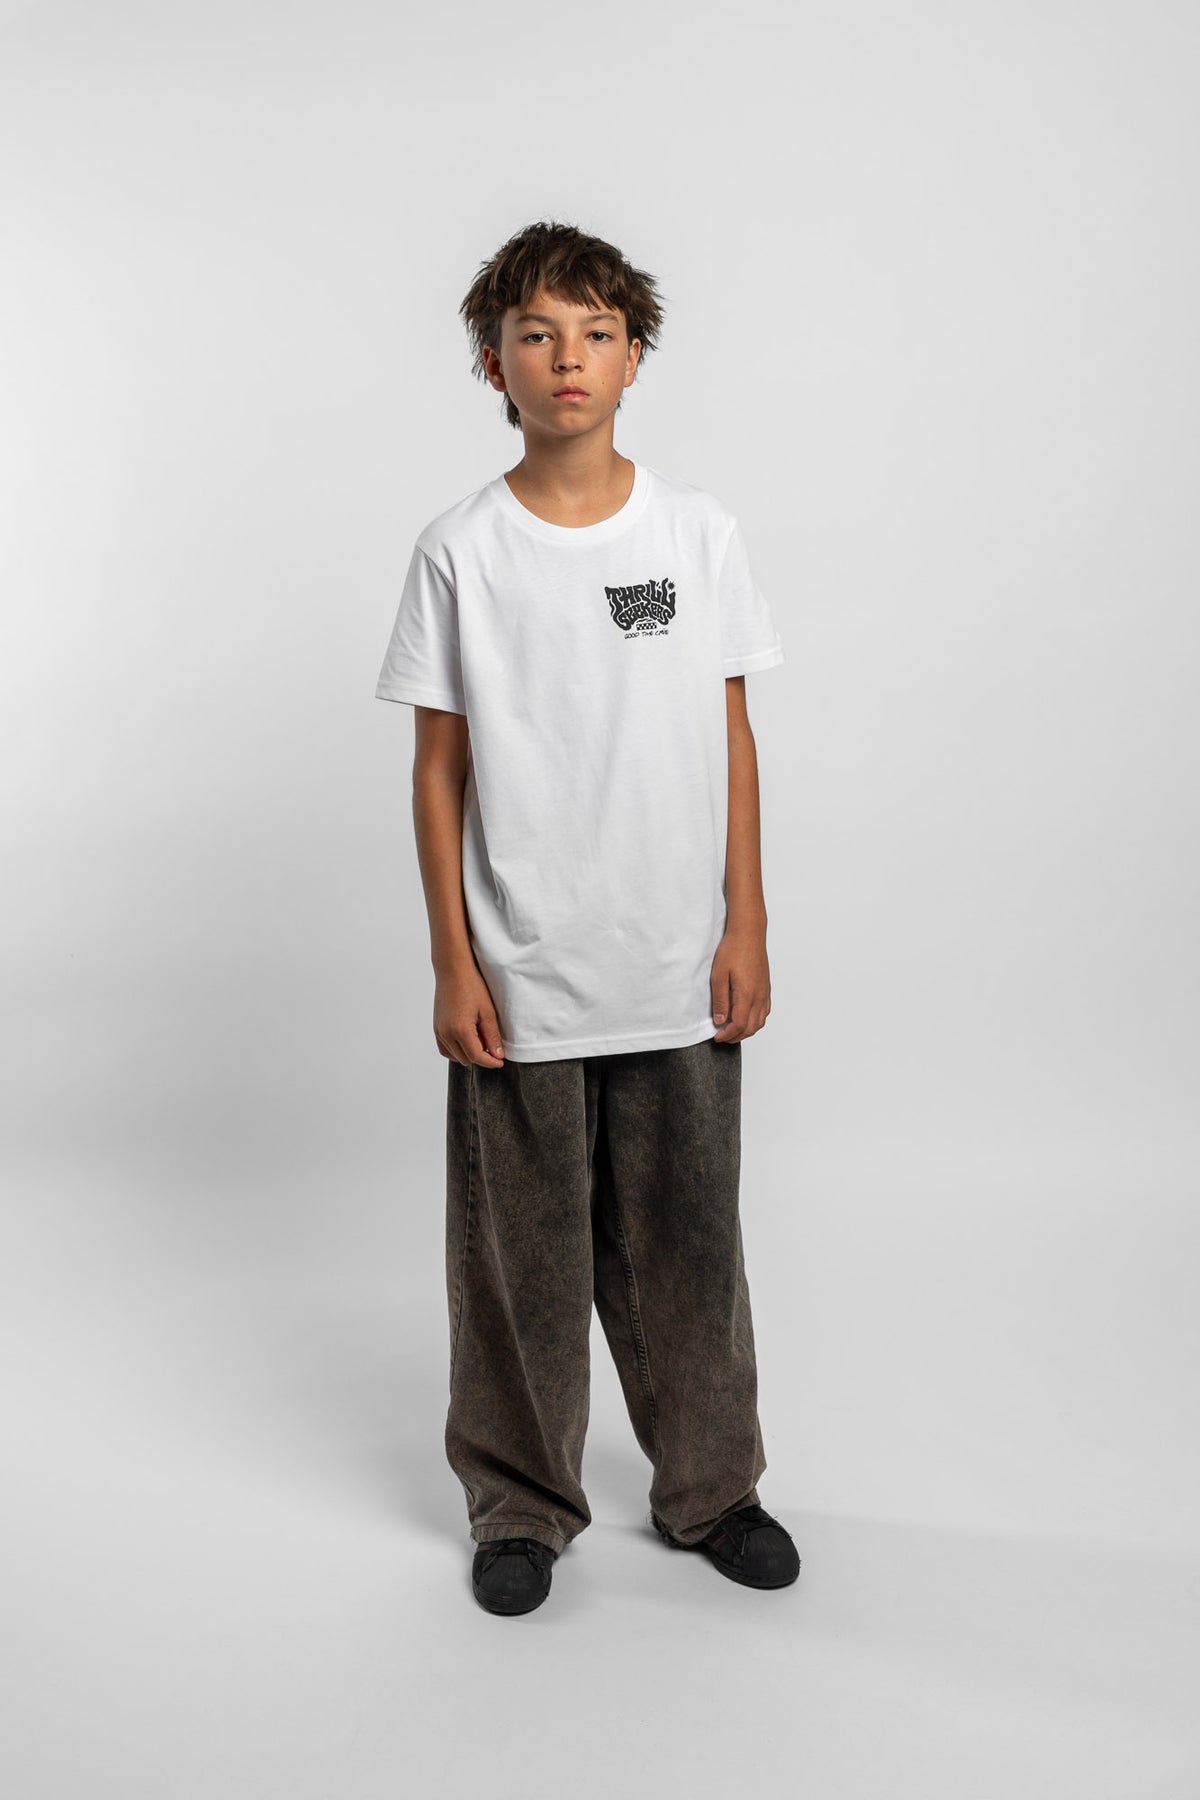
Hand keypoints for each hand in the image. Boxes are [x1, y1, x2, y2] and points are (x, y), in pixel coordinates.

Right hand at [433, 963, 506, 1066]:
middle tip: (492, 1046)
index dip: (491, 1062)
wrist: (453, 970)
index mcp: (460, 1030)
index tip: (500, 1061)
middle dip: (481, 1057)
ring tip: (480, 1040)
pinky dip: (456, 1050)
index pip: (477, 1057)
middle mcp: (446, 1033)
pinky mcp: (436, 1027)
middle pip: (466, 1059)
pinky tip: (467, 1042)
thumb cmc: (472, 986)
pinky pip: (445, 1049)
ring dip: (468, 1054)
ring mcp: (439, 1031)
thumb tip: (497, 1055)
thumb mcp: (488, 1012)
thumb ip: (492, 1036)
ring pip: (455, 1056)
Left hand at [710, 921, 770, 1042]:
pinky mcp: (766, 988)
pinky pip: (764, 1011)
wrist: (749, 933)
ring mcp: (765, 992)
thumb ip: (720, 1000)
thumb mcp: (718, 975)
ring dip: (746, 1030)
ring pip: (760, 1022)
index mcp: (747, 994)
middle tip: (722, 1037)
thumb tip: (720, 1021)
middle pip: (751, 1027)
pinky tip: (744, 1017)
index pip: (739, 1025)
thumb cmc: (733, 950)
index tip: (716, 1037)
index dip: (727, 1035)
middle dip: (736, 1036)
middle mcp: (759, 996)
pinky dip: (755, 1020)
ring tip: (731, 1030)